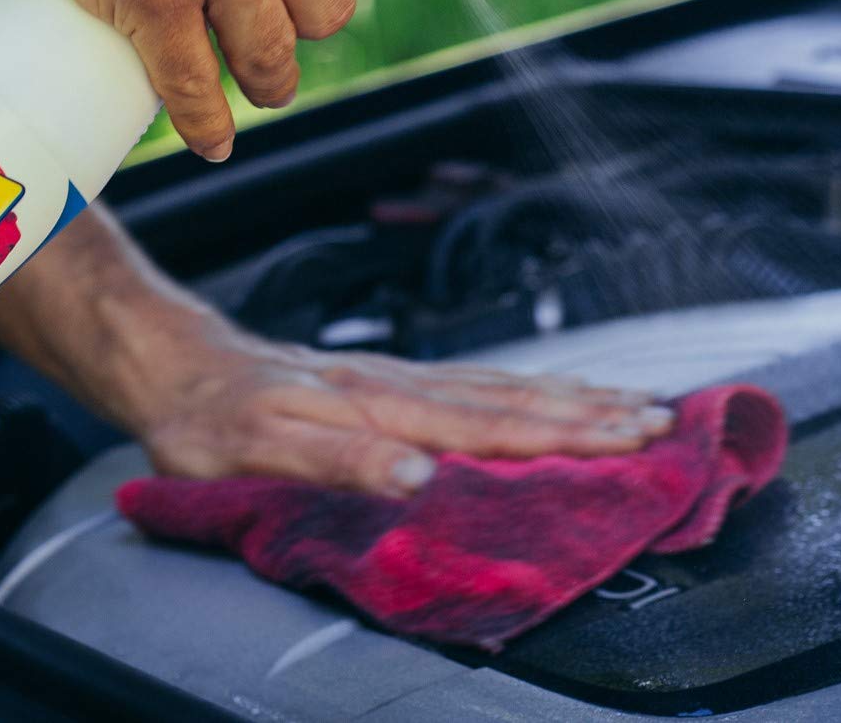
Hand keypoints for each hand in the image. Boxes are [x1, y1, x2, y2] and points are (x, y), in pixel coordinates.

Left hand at [130, 321, 675, 497]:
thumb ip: (338, 460)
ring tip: (629, 404)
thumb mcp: (256, 448)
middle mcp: (395, 386)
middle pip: (509, 400)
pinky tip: (541, 393)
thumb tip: (418, 478)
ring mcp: (392, 378)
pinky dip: (519, 387)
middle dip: (590, 415)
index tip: (634, 439)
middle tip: (664, 424)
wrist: (176, 362)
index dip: (564, 434)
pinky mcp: (381, 377)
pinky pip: (467, 381)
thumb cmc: (210, 416)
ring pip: (496, 386)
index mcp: (377, 407)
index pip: (489, 424)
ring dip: (567, 397)